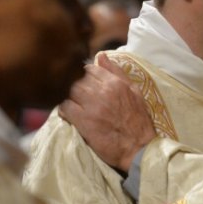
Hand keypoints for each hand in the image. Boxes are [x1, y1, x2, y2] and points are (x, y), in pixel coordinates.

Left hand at [59, 54, 156, 171]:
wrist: (139, 148)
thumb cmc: (138, 121)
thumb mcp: (134, 92)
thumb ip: (116, 72)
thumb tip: (100, 55)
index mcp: (115, 83)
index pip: (88, 69)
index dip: (83, 76)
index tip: (83, 84)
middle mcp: (103, 91)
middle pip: (76, 79)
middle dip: (73, 86)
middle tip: (76, 96)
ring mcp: (92, 106)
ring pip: (68, 91)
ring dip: (67, 97)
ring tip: (72, 104)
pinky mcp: (83, 122)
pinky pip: (64, 108)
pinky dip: (63, 110)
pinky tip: (69, 115)